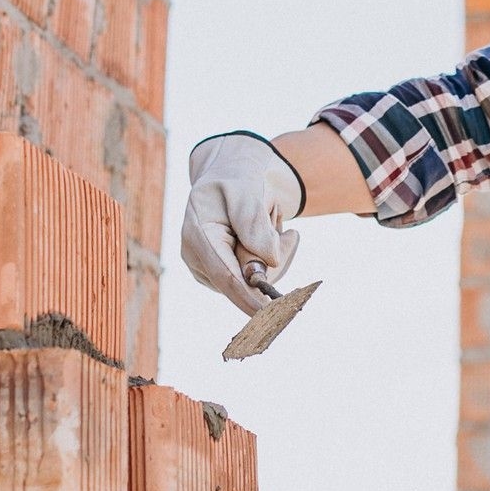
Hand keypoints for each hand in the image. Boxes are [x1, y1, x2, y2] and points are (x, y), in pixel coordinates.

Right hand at [180, 132, 305, 314]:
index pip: (225, 276)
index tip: (272, 314)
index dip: (249, 297)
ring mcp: (208, 270)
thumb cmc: (237, 179)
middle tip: (292, 234)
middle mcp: (197, 258)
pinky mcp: (222, 276)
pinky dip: (271, 260)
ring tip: (276, 224)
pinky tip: (270, 235)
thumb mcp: (246, 188)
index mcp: (197, 234)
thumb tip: (268, 261)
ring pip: (254, 282)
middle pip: (245, 282)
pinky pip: (255, 281)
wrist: (229, 176)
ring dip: (276, 256)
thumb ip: (254, 221)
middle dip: (276, 261)